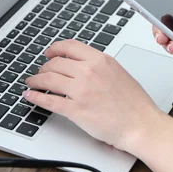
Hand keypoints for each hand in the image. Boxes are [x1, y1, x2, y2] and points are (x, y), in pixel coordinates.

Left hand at [23, 40, 161, 151]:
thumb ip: (99, 66)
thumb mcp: (118, 72)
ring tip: (32, 83)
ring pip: (48, 79)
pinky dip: (36, 97)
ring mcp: (81, 91)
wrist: (141, 125)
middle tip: (40, 73)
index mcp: (100, 60)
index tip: (48, 53)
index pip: (69, 46)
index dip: (54, 48)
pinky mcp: (76, 110)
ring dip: (36, 80)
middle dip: (43, 68)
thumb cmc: (135, 104)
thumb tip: (80, 64)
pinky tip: (31, 96)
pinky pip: (49, 101)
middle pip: (55, 63)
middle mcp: (89, 72)